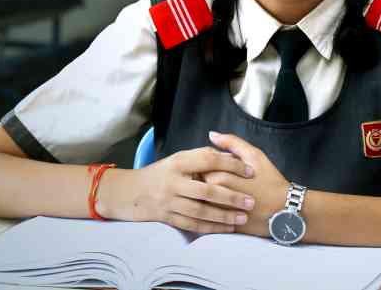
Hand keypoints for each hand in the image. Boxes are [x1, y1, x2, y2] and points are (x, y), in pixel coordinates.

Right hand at [101, 146, 255, 232]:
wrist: (130, 191)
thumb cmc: (161, 173)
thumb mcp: (178, 158)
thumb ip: (201, 157)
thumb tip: (230, 153)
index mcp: (178, 162)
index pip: (208, 160)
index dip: (231, 164)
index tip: (250, 170)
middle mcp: (173, 181)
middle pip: (206, 190)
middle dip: (231, 197)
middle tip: (250, 201)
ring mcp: (168, 201)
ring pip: (200, 211)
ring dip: (223, 216)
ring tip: (242, 217)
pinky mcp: (167, 217)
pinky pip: (191, 224)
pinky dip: (210, 227)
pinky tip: (226, 228)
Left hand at [203, 131, 289, 236]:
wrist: (284, 211)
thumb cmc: (271, 181)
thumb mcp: (255, 156)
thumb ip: (232, 143)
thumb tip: (212, 134)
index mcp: (221, 177)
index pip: (200, 166)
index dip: (208, 162)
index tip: (219, 164)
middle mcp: (216, 197)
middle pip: (198, 183)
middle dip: (205, 177)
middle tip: (223, 177)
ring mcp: (218, 213)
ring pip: (202, 200)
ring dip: (207, 194)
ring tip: (224, 190)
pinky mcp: (223, 226)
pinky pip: (209, 216)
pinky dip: (213, 208)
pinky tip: (225, 204)